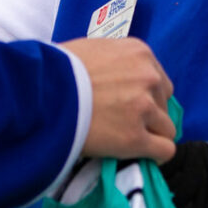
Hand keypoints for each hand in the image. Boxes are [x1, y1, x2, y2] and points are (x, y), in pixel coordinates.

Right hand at [60, 38, 174, 163]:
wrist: (42, 93)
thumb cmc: (56, 69)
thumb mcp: (90, 50)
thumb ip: (110, 62)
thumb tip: (109, 76)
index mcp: (138, 53)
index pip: (157, 79)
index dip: (145, 94)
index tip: (130, 104)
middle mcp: (148, 78)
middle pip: (163, 102)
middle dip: (149, 113)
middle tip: (125, 122)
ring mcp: (144, 108)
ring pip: (166, 128)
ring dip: (151, 134)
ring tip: (128, 141)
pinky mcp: (135, 138)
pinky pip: (164, 150)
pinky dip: (156, 155)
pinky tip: (144, 156)